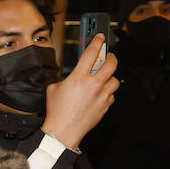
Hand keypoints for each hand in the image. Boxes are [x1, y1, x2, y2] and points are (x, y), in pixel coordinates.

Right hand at [41, 34, 118, 148]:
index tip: (100, 37)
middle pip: (111, 64)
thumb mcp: (54, 88)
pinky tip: (100, 94)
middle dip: (111, 57)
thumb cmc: (57, 111)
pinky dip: (107, 92)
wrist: (63, 131)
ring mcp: (101, 95)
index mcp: (78, 77)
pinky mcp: (105, 106)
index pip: (92, 53)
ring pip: (115, 80)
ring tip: (104, 78)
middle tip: (109, 57)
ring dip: (110, 77)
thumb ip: (65, 78)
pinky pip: (111, 95)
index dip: (97, 42)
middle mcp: (93, 85)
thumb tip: (72, 75)